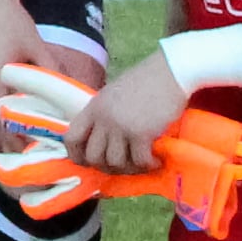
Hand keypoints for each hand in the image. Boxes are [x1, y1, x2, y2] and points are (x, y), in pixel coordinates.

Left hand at [71, 48, 193, 176]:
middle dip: (106, 167)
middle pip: (92, 156)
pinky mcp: (141, 133)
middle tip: (123, 165)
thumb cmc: (146, 81)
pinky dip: (148, 165)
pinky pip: (139, 161)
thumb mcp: (113, 94)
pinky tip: (156, 161)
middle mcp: (103, 118)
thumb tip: (103, 141)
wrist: (170, 72)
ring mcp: (120, 126)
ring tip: (141, 163)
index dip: (77, 155)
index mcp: (93, 107)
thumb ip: (104, 114)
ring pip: (115, 163)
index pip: (71, 137)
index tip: (89, 163)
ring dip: (129, 168)